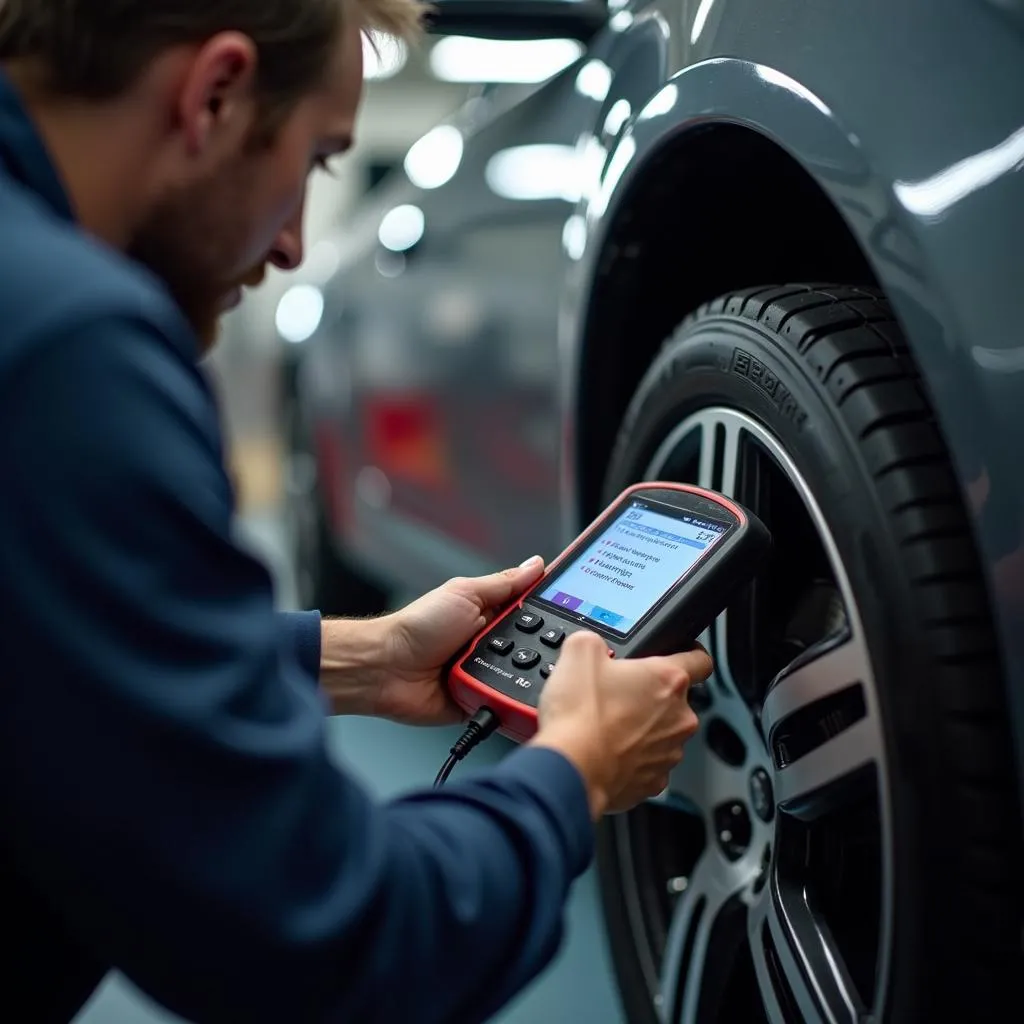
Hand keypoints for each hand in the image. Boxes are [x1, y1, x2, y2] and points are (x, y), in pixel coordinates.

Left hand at [370, 556, 546, 725]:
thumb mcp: (464, 593)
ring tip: (512, 668)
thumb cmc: (416, 627)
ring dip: (524, 674)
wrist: (387, 669)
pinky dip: (509, 698)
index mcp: (492, 614)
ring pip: (528, 677)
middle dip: (541, 646)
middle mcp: (494, 644)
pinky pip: (508, 702)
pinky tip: (506, 692)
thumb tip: (535, 564)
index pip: (534, 611)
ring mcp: (489, 673)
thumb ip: (503, 583)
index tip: (578, 609)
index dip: (554, 610)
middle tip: (539, 643)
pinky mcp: (484, 700)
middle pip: (537, 646)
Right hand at [529, 630, 711, 818]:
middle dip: (647, 695)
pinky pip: (647, 763)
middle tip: (615, 695)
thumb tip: (593, 646)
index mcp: (668, 680)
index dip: (689, 651)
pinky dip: (630, 758)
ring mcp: (669, 752)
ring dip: (640, 728)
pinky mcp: (654, 781)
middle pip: (674, 699)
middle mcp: (678, 717)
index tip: (681, 653)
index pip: (699, 659)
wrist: (570, 770)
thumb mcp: (578, 653)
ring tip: (604, 726)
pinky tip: (605, 751)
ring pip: (661, 733)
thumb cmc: (581, 716)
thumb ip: (594, 641)